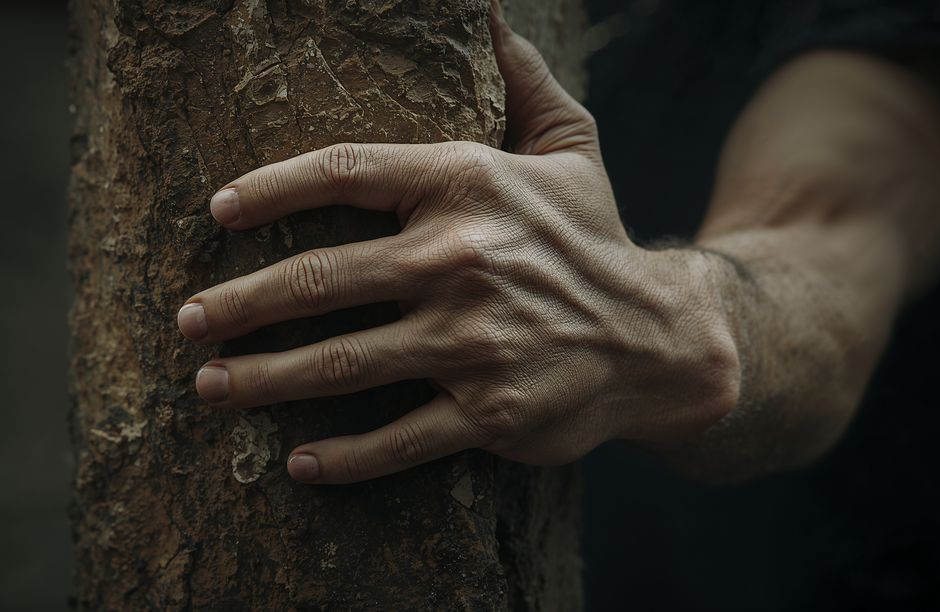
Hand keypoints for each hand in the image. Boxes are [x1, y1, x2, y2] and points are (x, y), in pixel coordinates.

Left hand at [176, 11, 738, 483]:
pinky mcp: (489, 414)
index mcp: (469, 186)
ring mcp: (474, 343)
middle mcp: (462, 261)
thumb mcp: (570, 147)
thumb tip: (488, 14)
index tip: (218, 213)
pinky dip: (341, 458)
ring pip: (342, 365)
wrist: (659, 339)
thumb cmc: (595, 239)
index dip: (269, 189)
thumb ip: (523, 81)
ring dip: (263, 379)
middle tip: (189, 319)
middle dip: (240, 302)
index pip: (343, 172)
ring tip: (210, 385)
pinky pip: (397, 440)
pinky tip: (298, 463)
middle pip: (320, 278)